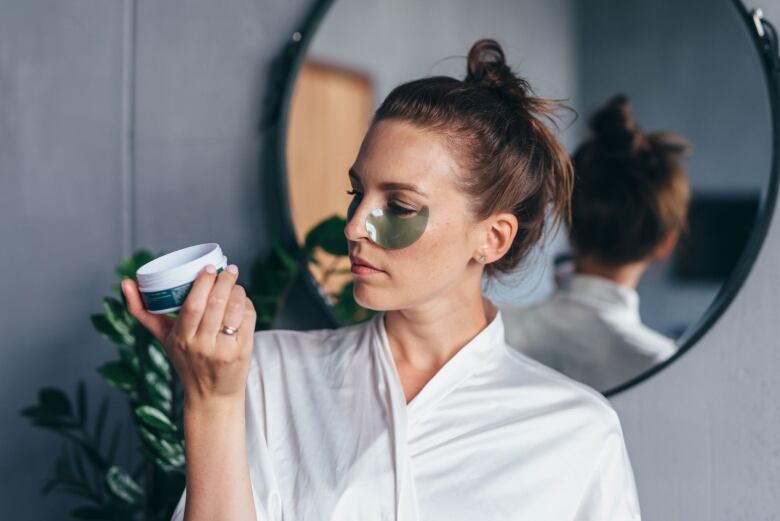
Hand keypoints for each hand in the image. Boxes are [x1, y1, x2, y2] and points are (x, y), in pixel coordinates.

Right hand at [121, 264, 256, 405]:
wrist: (211, 395)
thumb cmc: (186, 360)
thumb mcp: (163, 338)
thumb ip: (143, 312)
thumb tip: (125, 283)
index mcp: (181, 338)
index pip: (192, 306)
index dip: (202, 283)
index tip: (208, 268)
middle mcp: (202, 345)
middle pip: (215, 304)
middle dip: (224, 281)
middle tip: (228, 269)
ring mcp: (223, 350)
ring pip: (235, 310)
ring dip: (238, 291)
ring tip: (235, 282)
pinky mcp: (242, 352)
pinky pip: (248, 320)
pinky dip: (247, 305)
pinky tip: (242, 299)